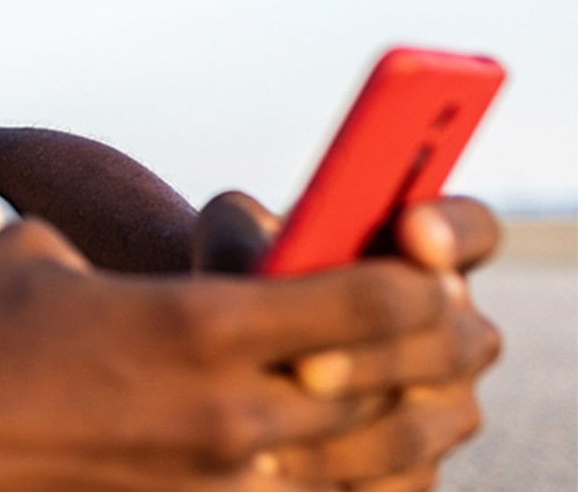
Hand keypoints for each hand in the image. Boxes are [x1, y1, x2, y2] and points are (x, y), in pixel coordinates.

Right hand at [0, 219, 457, 490]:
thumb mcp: (54, 252)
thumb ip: (143, 262)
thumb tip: (187, 266)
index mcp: (195, 321)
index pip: (370, 302)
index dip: (417, 285)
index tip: (427, 272)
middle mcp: (224, 409)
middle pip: (392, 387)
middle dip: (441, 354)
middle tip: (462, 334)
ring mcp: (212, 477)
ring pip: (367, 461)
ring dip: (415, 426)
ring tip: (431, 400)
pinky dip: (348, 479)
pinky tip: (353, 457)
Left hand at [190, 194, 502, 490]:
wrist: (221, 360)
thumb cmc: (236, 280)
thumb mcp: (232, 240)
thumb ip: (251, 232)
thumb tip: (262, 258)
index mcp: (427, 261)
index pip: (475, 231)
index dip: (455, 231)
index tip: (412, 230)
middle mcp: (456, 332)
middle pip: (449, 342)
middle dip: (374, 354)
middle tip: (302, 364)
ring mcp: (446, 408)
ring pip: (416, 427)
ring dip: (340, 431)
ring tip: (265, 434)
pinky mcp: (415, 471)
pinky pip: (393, 485)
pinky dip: (332, 477)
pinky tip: (270, 469)